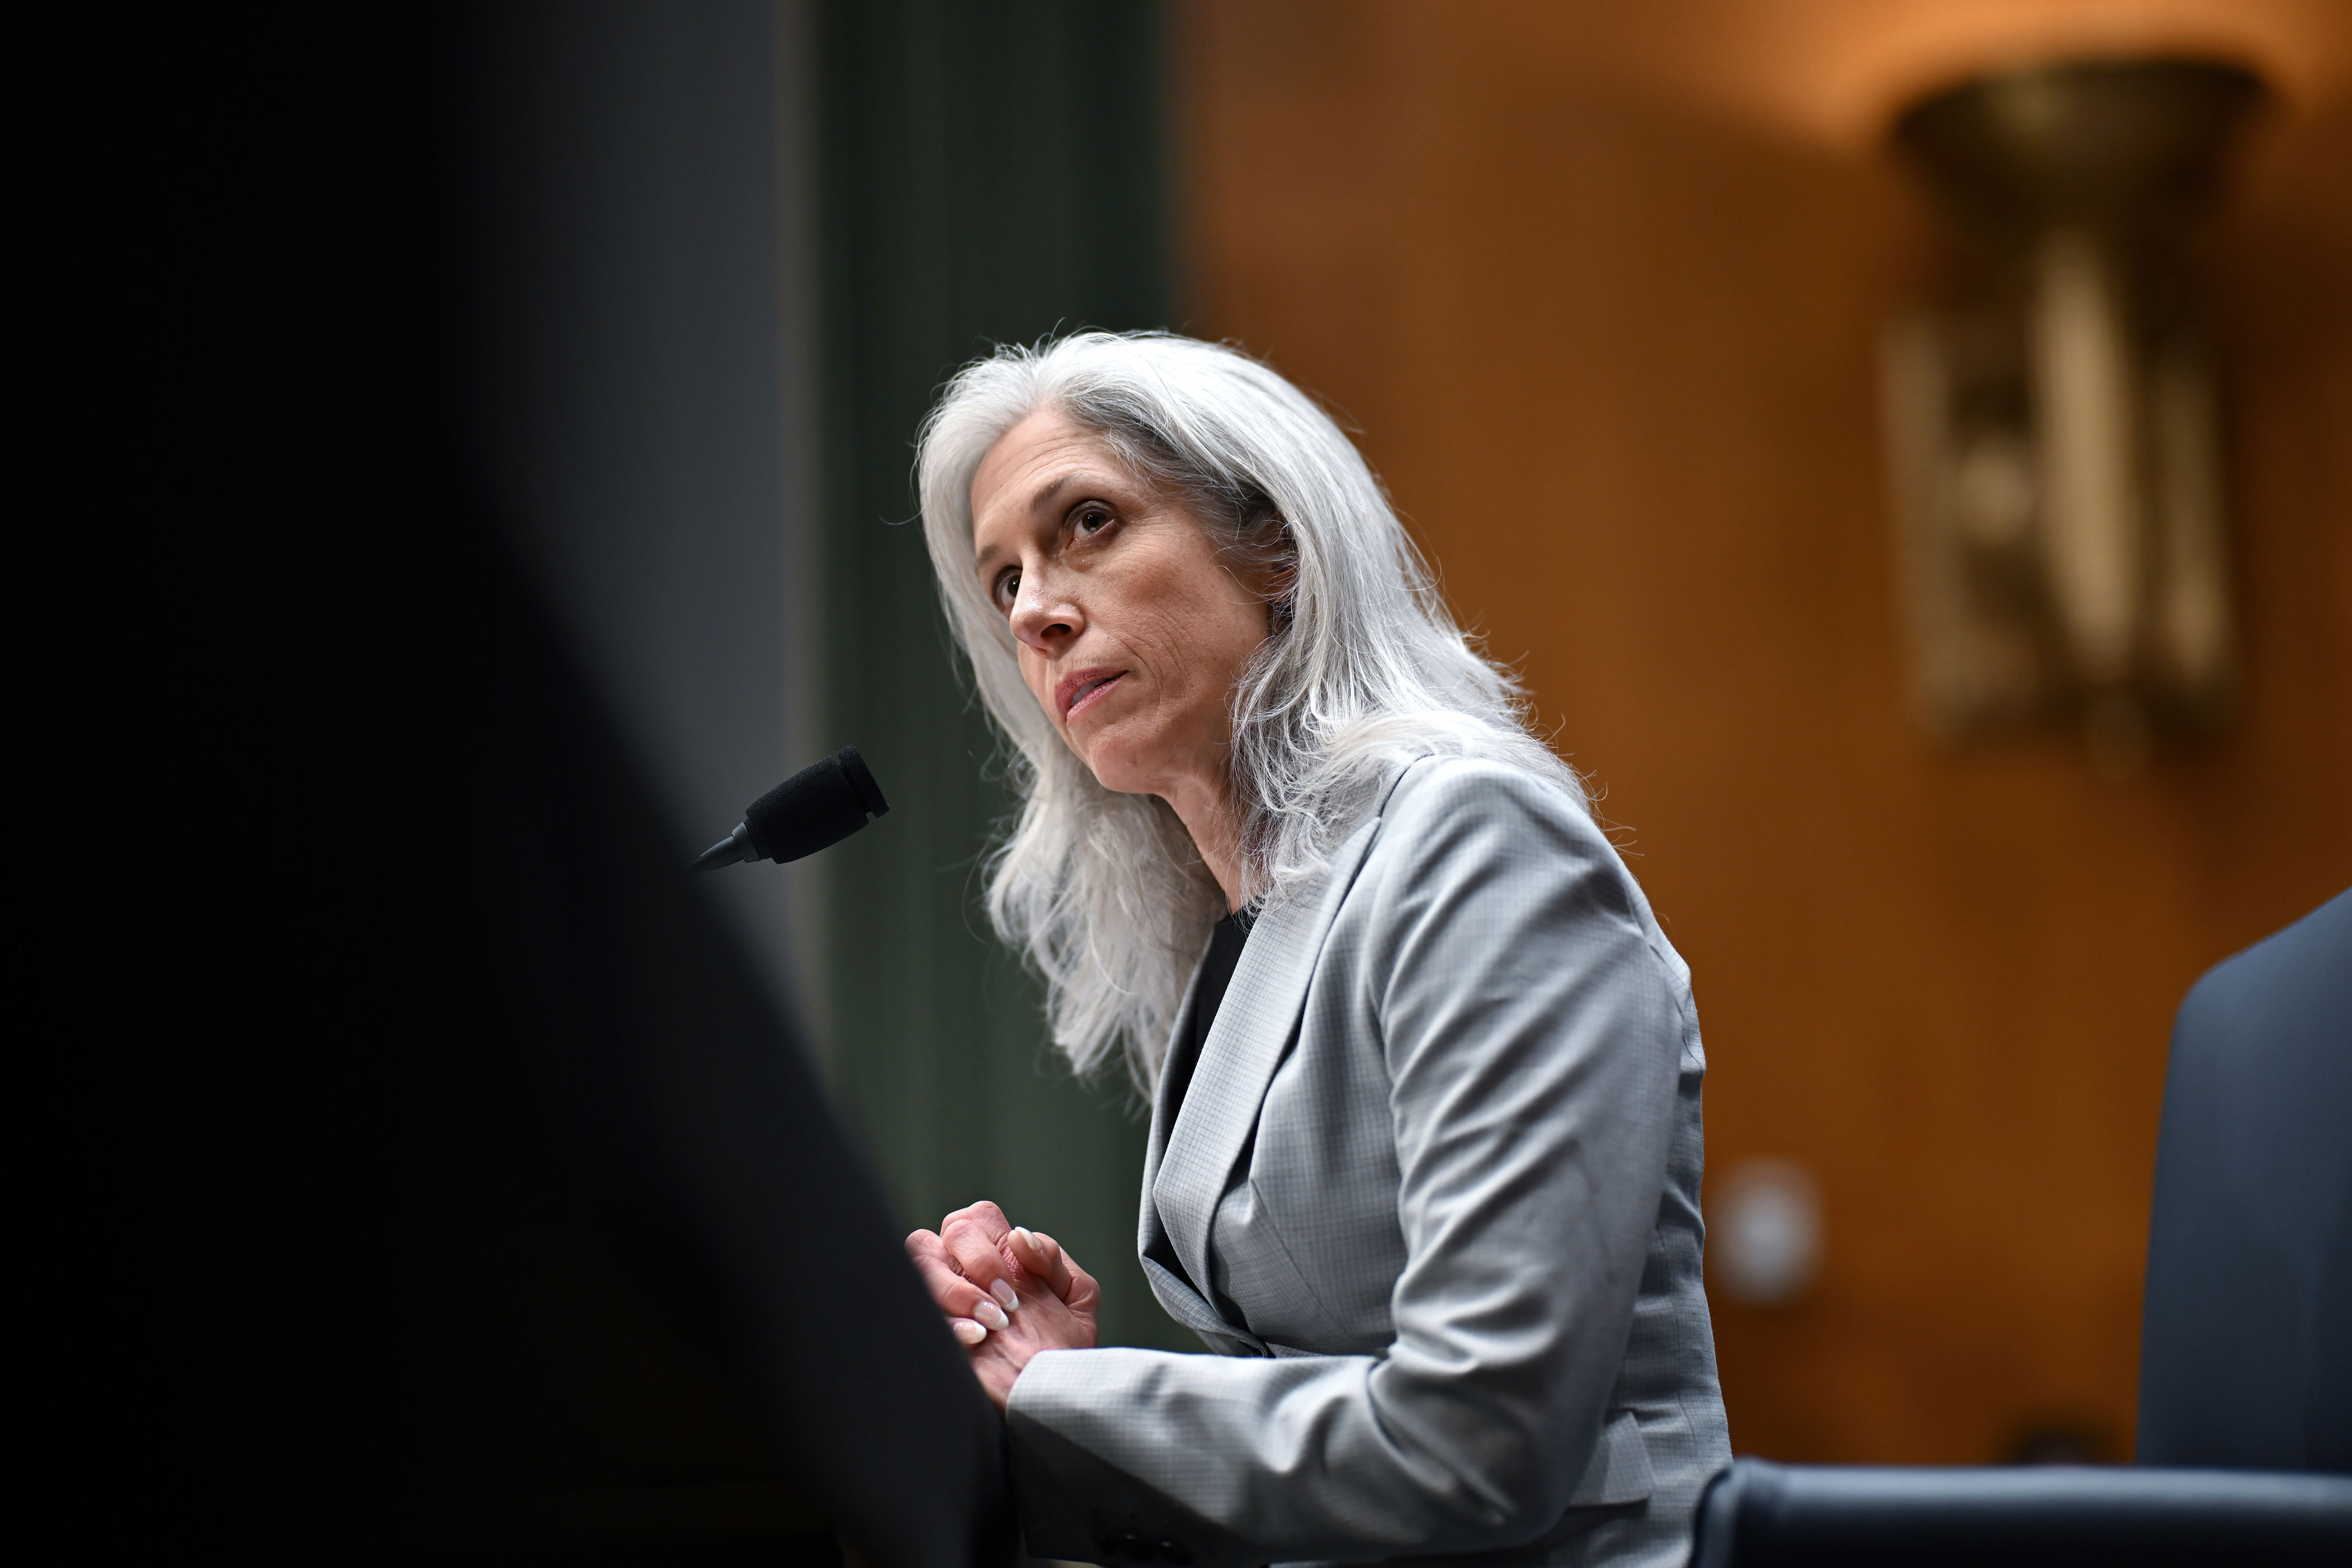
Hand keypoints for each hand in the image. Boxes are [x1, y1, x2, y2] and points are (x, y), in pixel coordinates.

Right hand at [906, 1199, 1098, 1410]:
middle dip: (977, 1262)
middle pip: (947, 1233)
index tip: (1016, 1280)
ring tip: (993, 1323)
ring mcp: (944, 1303)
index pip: (976, 1218)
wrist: (1053, 1400)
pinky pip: (918, 1311)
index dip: (990, 1239)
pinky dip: (949, 1323)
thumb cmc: (1065, 1348)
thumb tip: (1019, 1235)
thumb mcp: (1076, 1297)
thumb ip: (1051, 1258)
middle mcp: (965, 1275)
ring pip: (919, 1260)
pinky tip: (977, 1340)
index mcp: (998, 1258)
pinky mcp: (933, 1333)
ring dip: (956, 1289)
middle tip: (1006, 1303)